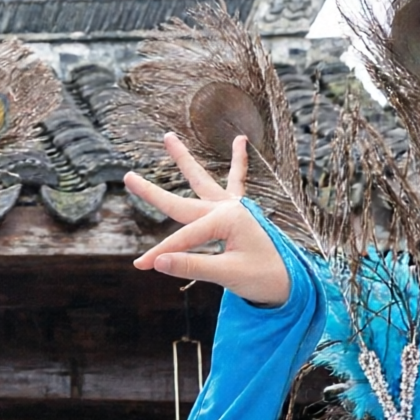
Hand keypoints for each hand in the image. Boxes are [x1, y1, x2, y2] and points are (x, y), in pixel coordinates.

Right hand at [126, 133, 290, 308]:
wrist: (292, 281)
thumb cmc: (263, 278)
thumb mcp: (227, 275)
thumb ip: (192, 265)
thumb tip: (158, 262)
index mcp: (226, 220)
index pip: (183, 238)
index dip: (160, 254)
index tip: (139, 266)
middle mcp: (229, 208)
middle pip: (181, 201)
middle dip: (153, 192)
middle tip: (128, 177)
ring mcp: (234, 208)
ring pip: (203, 182)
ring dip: (185, 161)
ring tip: (168, 137)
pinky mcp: (240, 213)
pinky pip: (238, 182)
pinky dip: (239, 162)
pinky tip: (240, 141)